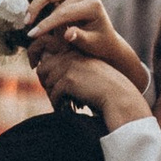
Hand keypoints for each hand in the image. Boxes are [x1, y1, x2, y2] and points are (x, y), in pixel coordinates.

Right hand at [24, 0, 150, 96]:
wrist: (104, 38)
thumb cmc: (99, 43)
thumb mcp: (92, 44)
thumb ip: (80, 37)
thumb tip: (67, 34)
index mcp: (92, 5)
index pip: (64, 12)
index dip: (46, 23)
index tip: (32, 35)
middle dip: (37, 8)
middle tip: (26, 24)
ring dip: (36, 1)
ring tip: (28, 19)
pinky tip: (33, 13)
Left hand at [37, 46, 151, 131]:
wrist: (118, 95)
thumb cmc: (105, 87)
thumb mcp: (87, 71)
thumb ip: (69, 69)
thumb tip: (45, 73)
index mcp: (75, 52)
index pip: (48, 58)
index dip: (45, 71)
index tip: (48, 82)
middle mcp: (70, 56)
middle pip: (43, 69)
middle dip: (46, 84)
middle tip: (54, 96)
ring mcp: (69, 67)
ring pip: (47, 83)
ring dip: (52, 95)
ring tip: (62, 103)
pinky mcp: (68, 80)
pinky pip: (54, 94)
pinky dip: (57, 103)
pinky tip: (65, 107)